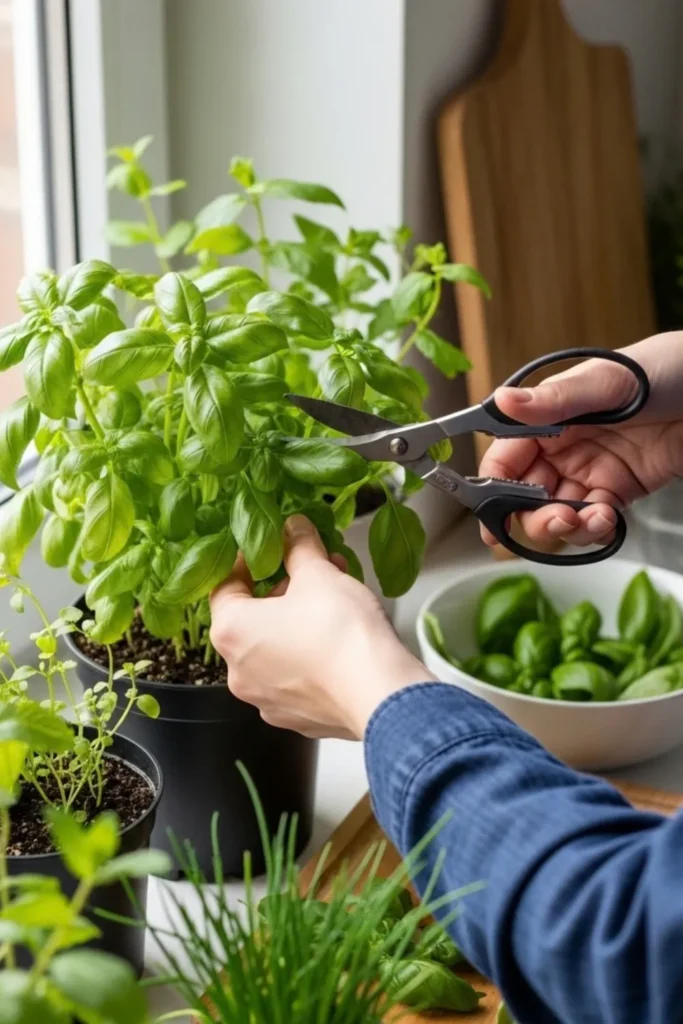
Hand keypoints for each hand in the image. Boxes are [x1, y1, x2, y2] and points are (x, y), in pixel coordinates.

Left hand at [209, 515, 432, 739]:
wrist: (379, 694)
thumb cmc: (340, 632)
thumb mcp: (318, 574)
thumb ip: (299, 546)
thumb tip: (293, 528)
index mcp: (232, 632)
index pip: (223, 587)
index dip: (245, 563)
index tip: (268, 550)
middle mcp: (239, 672)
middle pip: (251, 620)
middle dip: (281, 591)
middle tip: (311, 572)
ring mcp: (267, 700)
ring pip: (274, 651)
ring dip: (296, 623)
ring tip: (333, 601)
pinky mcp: (296, 718)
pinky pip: (295, 679)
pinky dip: (309, 657)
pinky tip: (338, 641)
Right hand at [480, 332, 682, 547]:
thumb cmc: (667, 370)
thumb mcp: (608, 382)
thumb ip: (555, 400)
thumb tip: (503, 401)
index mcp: (551, 416)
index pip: (506, 456)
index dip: (494, 485)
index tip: (491, 512)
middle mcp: (564, 447)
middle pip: (525, 495)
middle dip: (531, 516)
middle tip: (555, 520)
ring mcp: (590, 472)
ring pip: (556, 514)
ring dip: (564, 528)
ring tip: (587, 520)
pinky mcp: (619, 492)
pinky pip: (592, 522)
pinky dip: (593, 530)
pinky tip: (606, 521)